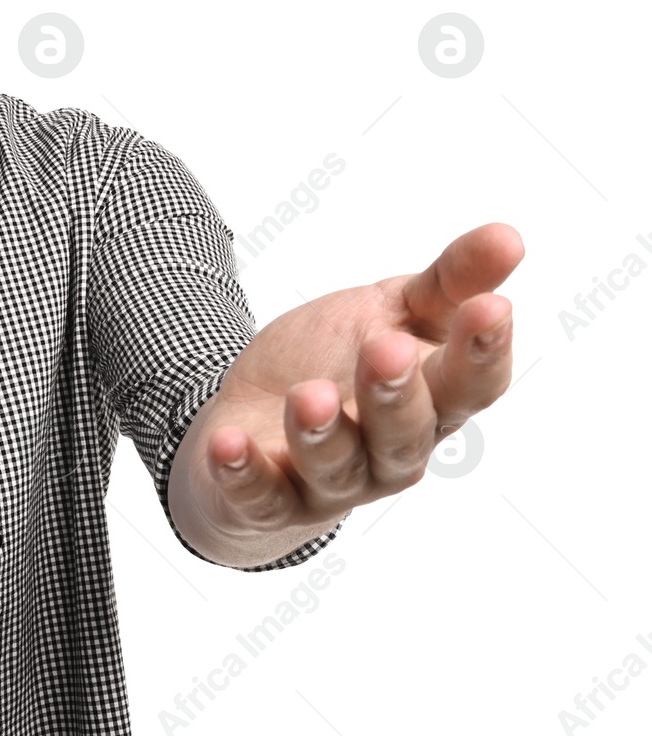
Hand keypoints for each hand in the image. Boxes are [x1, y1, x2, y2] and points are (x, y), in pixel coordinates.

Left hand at [169, 222, 522, 563]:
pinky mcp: (269, 500)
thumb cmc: (339, 361)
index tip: (492, 307)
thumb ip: (448, 282)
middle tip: (388, 348)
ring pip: (336, 467)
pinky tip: (226, 443)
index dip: (485, 351)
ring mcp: (332, 482)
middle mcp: (391, 453)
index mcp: (432, 404)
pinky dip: (243, 473)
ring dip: (322, 434)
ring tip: (309, 396)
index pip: (471, 385)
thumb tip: (510, 235)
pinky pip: (260, 495)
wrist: (259, 418)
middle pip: (405, 434)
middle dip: (397, 393)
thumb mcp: (392, 310)